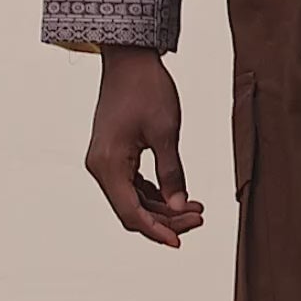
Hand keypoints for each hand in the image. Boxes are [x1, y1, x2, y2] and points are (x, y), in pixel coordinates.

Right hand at [85, 47, 204, 246]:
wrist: (129, 59)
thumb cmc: (147, 89)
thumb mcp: (166, 132)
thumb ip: (172, 173)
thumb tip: (180, 208)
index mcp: (107, 165)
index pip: (130, 213)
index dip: (156, 231)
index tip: (181, 242)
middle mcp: (99, 167)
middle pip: (131, 209)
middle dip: (166, 219)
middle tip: (200, 217)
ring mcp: (104, 161)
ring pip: (133, 199)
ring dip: (162, 207)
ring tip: (196, 208)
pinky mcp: (113, 155)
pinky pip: (132, 185)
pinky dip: (154, 193)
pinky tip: (179, 195)